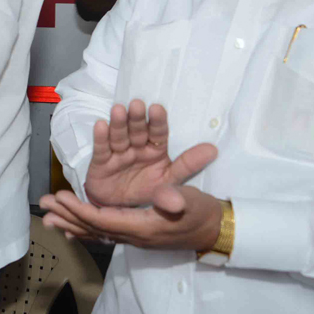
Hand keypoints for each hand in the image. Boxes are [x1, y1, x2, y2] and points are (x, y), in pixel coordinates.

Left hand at [39, 186, 224, 251]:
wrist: (213, 230)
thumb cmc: (200, 212)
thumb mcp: (190, 201)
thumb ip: (175, 199)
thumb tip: (165, 197)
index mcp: (141, 227)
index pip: (102, 220)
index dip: (79, 210)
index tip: (60, 198)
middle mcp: (132, 235)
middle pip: (92, 228)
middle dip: (67, 216)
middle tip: (44, 206)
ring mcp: (132, 237)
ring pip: (94, 232)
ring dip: (71, 223)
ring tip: (49, 218)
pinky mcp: (135, 234)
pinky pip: (103, 233)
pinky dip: (84, 230)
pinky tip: (71, 231)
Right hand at [83, 99, 216, 207]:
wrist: (119, 208)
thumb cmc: (146, 189)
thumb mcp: (169, 179)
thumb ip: (188, 164)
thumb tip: (213, 149)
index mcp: (155, 149)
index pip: (158, 133)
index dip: (158, 122)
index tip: (157, 109)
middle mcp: (136, 147)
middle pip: (137, 131)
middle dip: (137, 118)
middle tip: (137, 105)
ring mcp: (118, 153)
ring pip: (119, 136)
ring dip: (118, 123)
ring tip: (118, 110)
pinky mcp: (100, 162)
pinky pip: (101, 149)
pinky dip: (101, 137)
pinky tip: (101, 125)